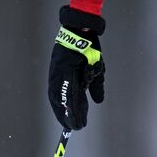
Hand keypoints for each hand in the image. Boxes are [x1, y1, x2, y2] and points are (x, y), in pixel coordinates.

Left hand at [49, 5, 104, 130]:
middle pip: (60, 99)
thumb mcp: (93, 68)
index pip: (63, 96)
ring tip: (73, 124)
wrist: (83, 28)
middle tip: (71, 128)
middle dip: (65, 114)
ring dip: (68, 112)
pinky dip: (70, 102)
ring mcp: (59, 72)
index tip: (71, 121)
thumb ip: (95, 85)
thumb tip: (99, 100)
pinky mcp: (63, 69)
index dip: (66, 110)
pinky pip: (66, 90)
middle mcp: (58, 75)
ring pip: (62, 97)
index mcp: (63, 74)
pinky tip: (72, 111)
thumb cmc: (87, 45)